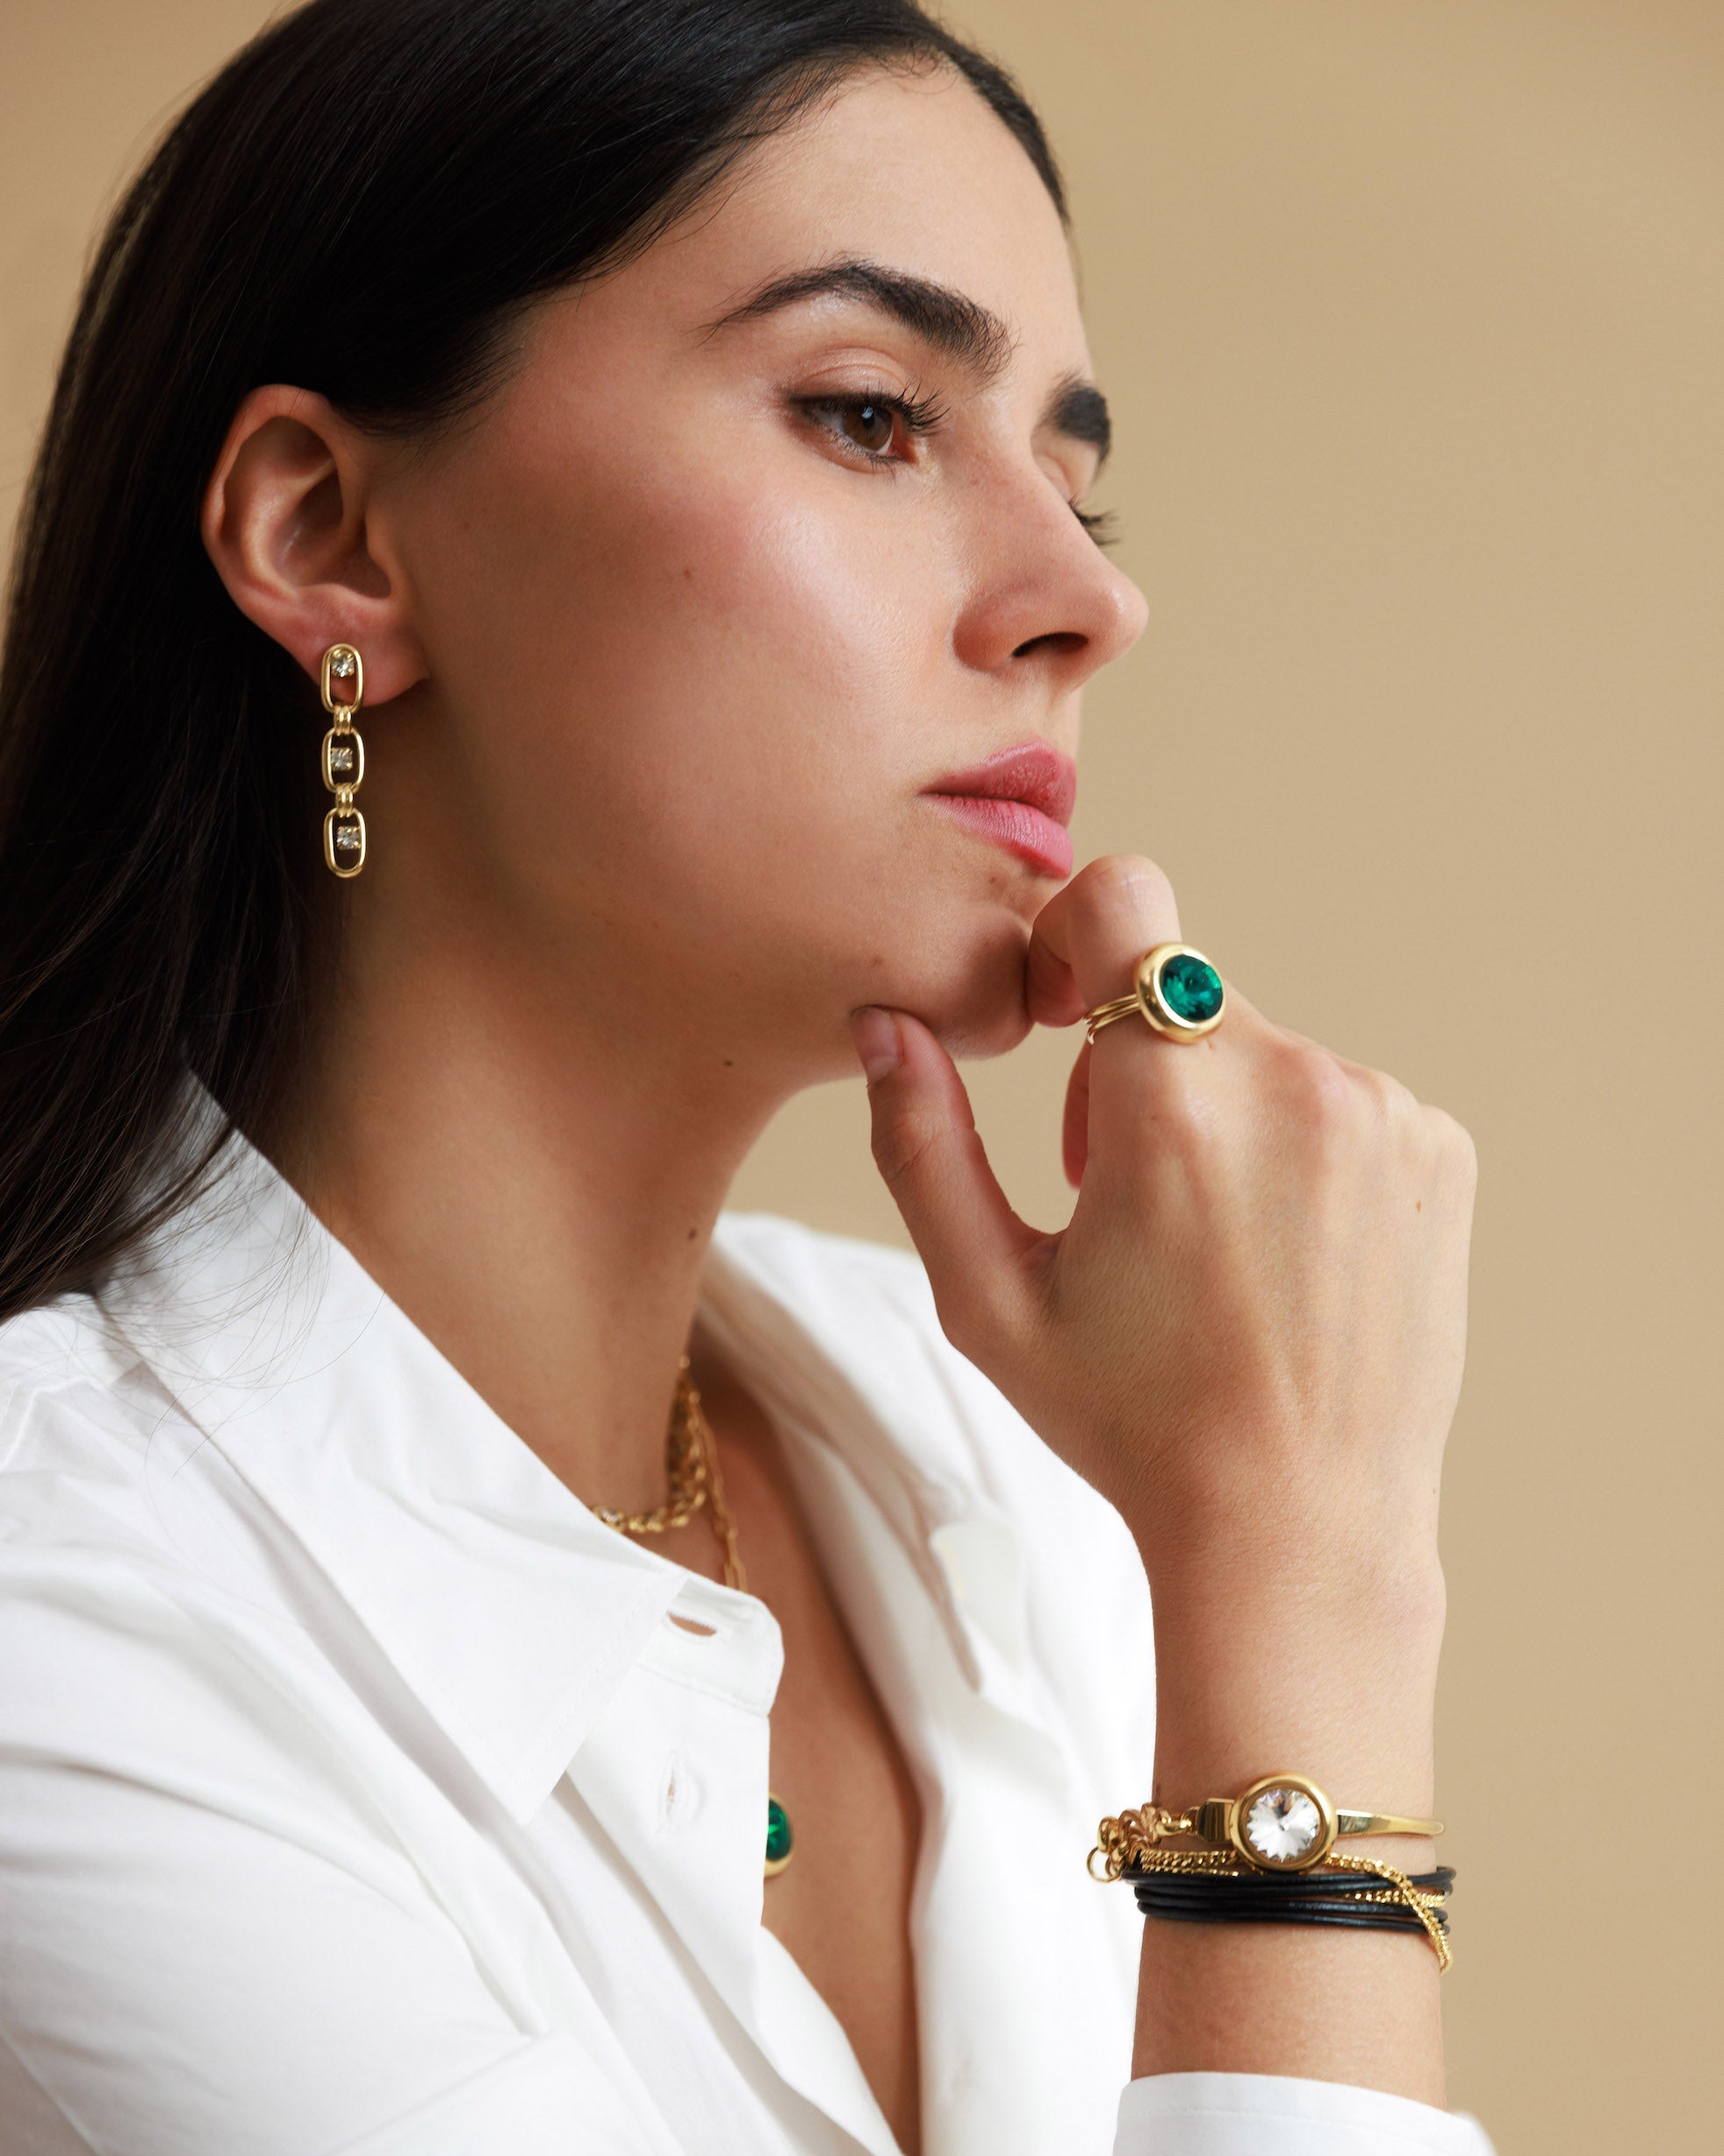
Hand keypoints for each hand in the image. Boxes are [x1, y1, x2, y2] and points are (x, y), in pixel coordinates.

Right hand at [851, 856, 1475, 1786]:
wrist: (1299, 1525)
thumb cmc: (1129, 1420)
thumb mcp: (987, 1296)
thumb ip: (922, 1142)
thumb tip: (884, 1023)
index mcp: (1171, 1102)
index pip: (1122, 898)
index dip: (1075, 940)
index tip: (1065, 1022)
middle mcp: (1293, 1080)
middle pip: (1184, 993)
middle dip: (1140, 1065)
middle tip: (1128, 1197)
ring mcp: (1382, 1111)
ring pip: (1263, 1048)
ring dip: (1224, 1111)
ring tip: (1215, 1245)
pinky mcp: (1438, 1146)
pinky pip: (1342, 1095)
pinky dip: (1304, 1148)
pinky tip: (1285, 1258)